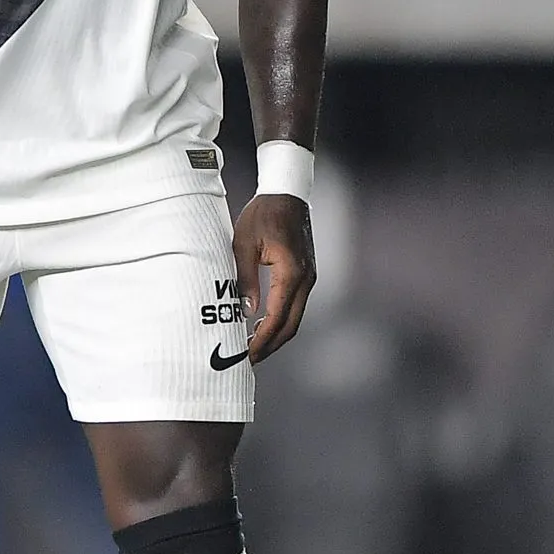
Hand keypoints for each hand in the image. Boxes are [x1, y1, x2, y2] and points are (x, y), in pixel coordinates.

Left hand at [232, 194, 315, 363]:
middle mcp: (305, 279)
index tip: (247, 354)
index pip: (277, 317)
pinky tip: (263, 324)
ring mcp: (309, 277)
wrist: (286, 193)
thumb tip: (247, 312)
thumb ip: (245, 279)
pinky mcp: (306, 274)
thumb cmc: (262, 215)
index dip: (262, 340)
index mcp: (290, 273)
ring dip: (277, 335)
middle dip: (271, 345)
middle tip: (249, 360)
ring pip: (296, 317)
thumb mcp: (244, 244)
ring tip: (254, 347)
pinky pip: (296, 305)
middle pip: (291, 325)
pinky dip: (282, 320)